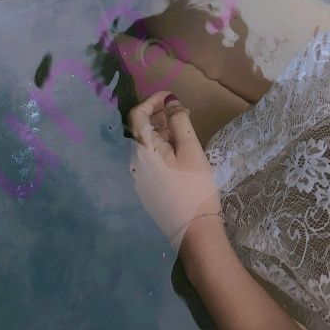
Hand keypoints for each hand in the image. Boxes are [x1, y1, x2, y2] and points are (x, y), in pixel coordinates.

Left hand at [128, 91, 221, 251]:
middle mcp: (135, 163)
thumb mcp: (191, 150)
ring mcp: (139, 178)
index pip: (138, 115)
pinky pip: (150, 159)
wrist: (194, 232)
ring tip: (183, 129)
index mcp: (143, 151)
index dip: (152, 101)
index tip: (171, 97)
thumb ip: (179, 121)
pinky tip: (179, 152)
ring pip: (147, 145)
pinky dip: (162, 147)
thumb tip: (170, 101)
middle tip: (182, 112)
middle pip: (141, 130)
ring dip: (162, 131)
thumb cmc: (195, 187)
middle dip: (159, 115)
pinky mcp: (147, 189)